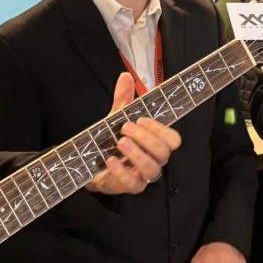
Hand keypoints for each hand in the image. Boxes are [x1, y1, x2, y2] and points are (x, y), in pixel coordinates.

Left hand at [87, 73, 180, 195]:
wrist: (90, 164)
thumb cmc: (110, 141)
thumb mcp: (116, 118)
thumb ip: (122, 99)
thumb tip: (125, 76)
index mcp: (155, 143)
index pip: (173, 140)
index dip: (160, 129)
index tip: (141, 119)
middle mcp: (154, 160)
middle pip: (163, 152)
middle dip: (146, 138)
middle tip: (126, 128)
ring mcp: (143, 175)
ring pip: (152, 168)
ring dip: (136, 153)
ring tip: (120, 142)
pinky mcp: (129, 187)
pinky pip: (132, 183)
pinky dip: (122, 171)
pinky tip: (111, 159)